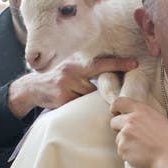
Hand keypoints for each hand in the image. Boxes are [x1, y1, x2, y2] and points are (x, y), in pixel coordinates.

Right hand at [7, 56, 137, 117]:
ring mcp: (66, 85)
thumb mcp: (71, 69)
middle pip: (96, 86)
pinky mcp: (62, 99)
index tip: (135, 63)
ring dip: (85, 98)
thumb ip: (87, 71)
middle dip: (98, 91)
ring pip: (88, 96)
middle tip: (102, 93)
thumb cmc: (58, 79)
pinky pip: (79, 104)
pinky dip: (77, 105)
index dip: (119, 63)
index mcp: (76, 64)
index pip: (101, 63)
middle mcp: (72, 72)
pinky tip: (67, 100)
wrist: (32, 88)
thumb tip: (111, 74)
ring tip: (72, 94)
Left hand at [111, 96, 167, 167]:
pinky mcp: (122, 148)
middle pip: (114, 122)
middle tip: (131, 135)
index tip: (115, 113)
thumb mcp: (159, 119)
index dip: (115, 108)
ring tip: (142, 147)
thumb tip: (132, 116)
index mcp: (141, 110)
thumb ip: (143, 115)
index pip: (119, 102)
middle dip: (119, 128)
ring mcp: (125, 134)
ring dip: (126, 142)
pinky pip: (121, 150)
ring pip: (118, 138)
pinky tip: (140, 154)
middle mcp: (131, 120)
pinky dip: (128, 153)